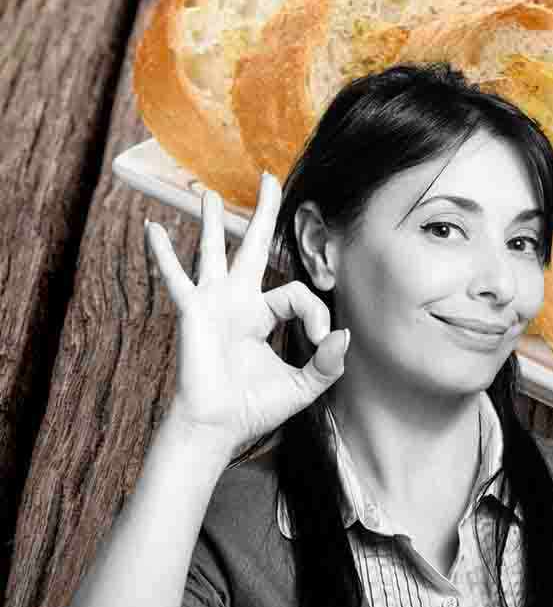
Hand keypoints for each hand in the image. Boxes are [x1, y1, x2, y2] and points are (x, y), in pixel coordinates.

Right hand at [144, 171, 349, 458]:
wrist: (217, 428)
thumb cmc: (255, 408)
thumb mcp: (303, 385)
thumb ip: (327, 363)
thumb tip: (345, 335)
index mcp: (262, 314)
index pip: (296, 292)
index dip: (316, 311)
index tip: (321, 338)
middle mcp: (237, 302)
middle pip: (254, 246)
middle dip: (263, 213)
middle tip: (269, 178)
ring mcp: (213, 303)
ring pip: (215, 251)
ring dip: (212, 221)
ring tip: (208, 192)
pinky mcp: (194, 311)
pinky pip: (176, 277)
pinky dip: (164, 253)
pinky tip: (152, 228)